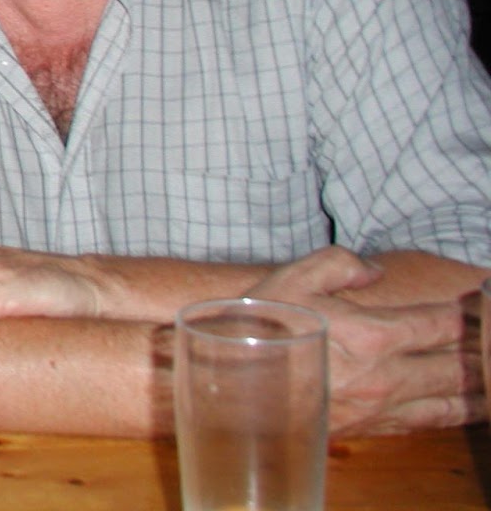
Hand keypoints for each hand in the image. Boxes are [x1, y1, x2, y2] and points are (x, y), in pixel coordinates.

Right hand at [246, 247, 481, 433]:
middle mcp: (386, 377)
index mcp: (373, 335)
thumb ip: (341, 264)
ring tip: (490, 371)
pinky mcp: (370, 430)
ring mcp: (381, 408)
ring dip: (479, 386)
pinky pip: (427, 422)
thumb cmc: (257, 328)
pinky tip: (462, 402)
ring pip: (453, 401)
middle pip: (460, 366)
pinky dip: (454, 411)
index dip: (471, 312)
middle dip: (485, 348)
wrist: (228, 384)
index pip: (442, 324)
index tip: (485, 301)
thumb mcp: (294, 278)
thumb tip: (374, 272)